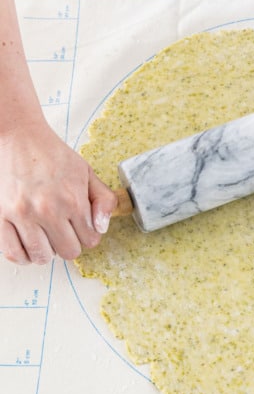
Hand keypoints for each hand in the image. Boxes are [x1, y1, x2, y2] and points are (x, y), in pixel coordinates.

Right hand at [0, 119, 116, 265]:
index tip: (80, 227)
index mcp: (72, 199)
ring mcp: (22, 215)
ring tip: (44, 237)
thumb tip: (101, 228)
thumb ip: (103, 199)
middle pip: (68, 252)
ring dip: (46, 251)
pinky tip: (28, 244)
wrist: (17, 137)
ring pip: (42, 257)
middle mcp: (48, 209)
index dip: (87, 235)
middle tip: (61, 230)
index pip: (90, 239)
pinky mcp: (0, 217)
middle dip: (69, 244)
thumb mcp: (86, 171)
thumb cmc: (51, 154)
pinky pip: (14, 253)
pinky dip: (23, 255)